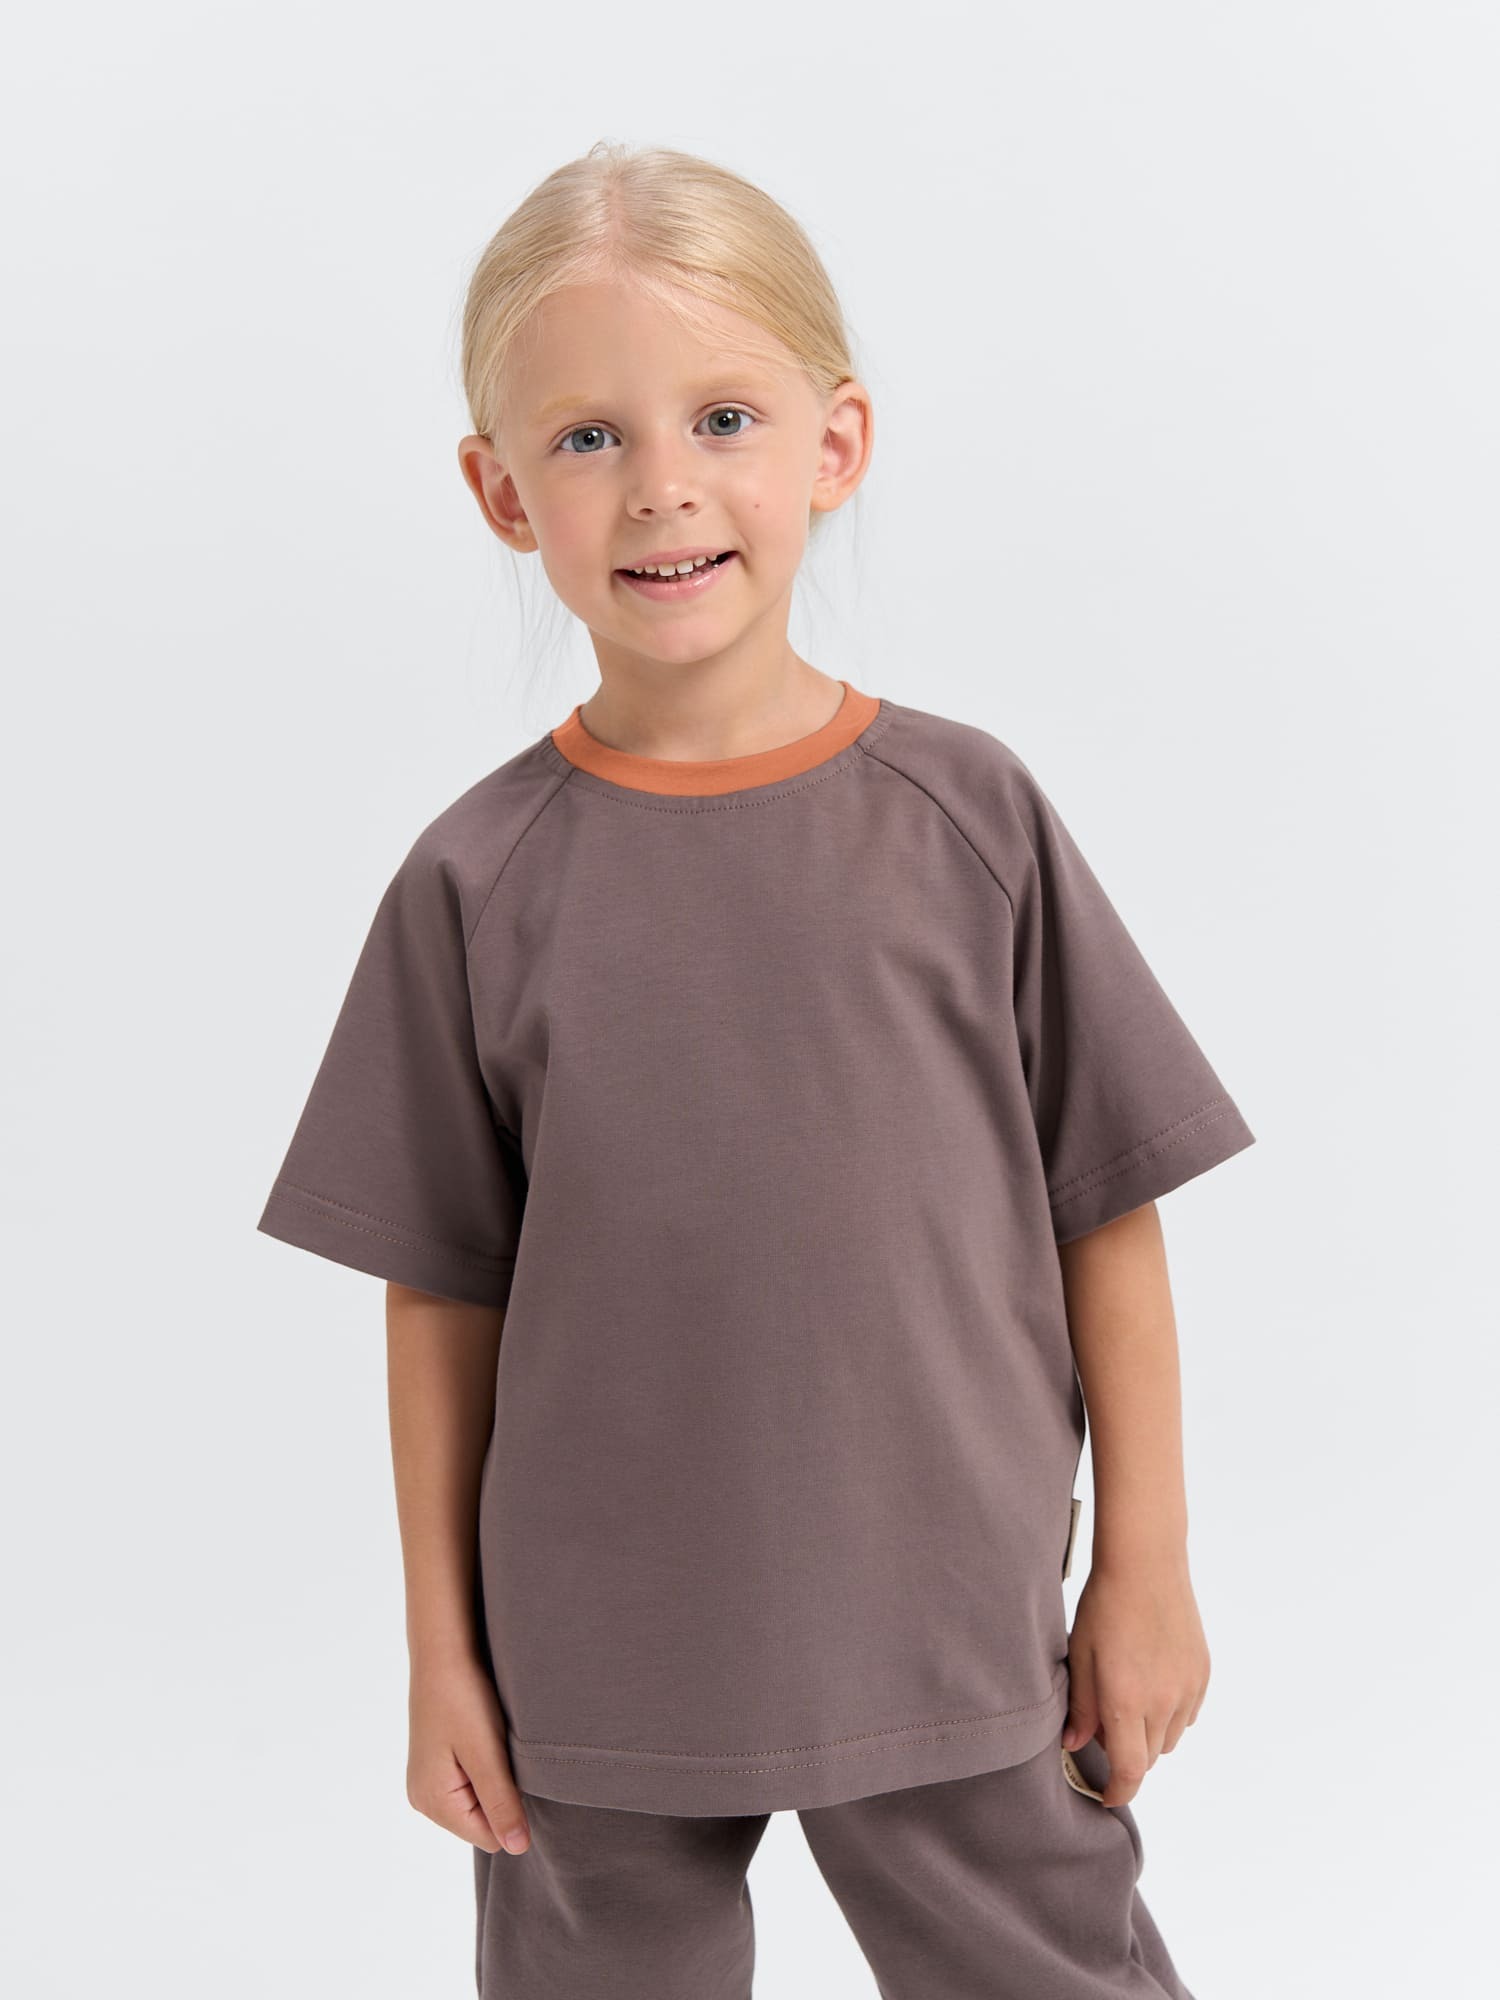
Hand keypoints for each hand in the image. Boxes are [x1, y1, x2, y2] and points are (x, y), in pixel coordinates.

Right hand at [406, 1654, 531, 1854]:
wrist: (443, 1651)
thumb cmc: (464, 1698)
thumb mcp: (487, 1754)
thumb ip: (502, 1804)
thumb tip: (518, 1849)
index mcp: (433, 1803)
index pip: (490, 1837)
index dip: (511, 1808)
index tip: (511, 1768)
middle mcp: (423, 1800)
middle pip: (482, 1822)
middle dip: (500, 1793)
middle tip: (499, 1750)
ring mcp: (427, 1782)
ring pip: (478, 1802)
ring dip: (493, 1777)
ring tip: (489, 1740)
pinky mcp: (435, 1765)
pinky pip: (469, 1783)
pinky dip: (483, 1765)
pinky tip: (481, 1736)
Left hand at [1062, 1553, 1209, 1809]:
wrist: (1147, 1563)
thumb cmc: (1105, 1605)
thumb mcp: (1081, 1655)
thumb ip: (1080, 1707)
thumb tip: (1075, 1745)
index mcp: (1127, 1701)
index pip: (1130, 1770)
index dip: (1119, 1790)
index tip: (1107, 1795)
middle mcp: (1164, 1702)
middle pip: (1148, 1757)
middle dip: (1125, 1755)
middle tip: (1103, 1724)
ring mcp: (1188, 1688)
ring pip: (1169, 1739)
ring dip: (1148, 1735)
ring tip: (1126, 1698)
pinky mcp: (1203, 1673)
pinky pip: (1187, 1715)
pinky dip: (1169, 1714)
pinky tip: (1150, 1683)